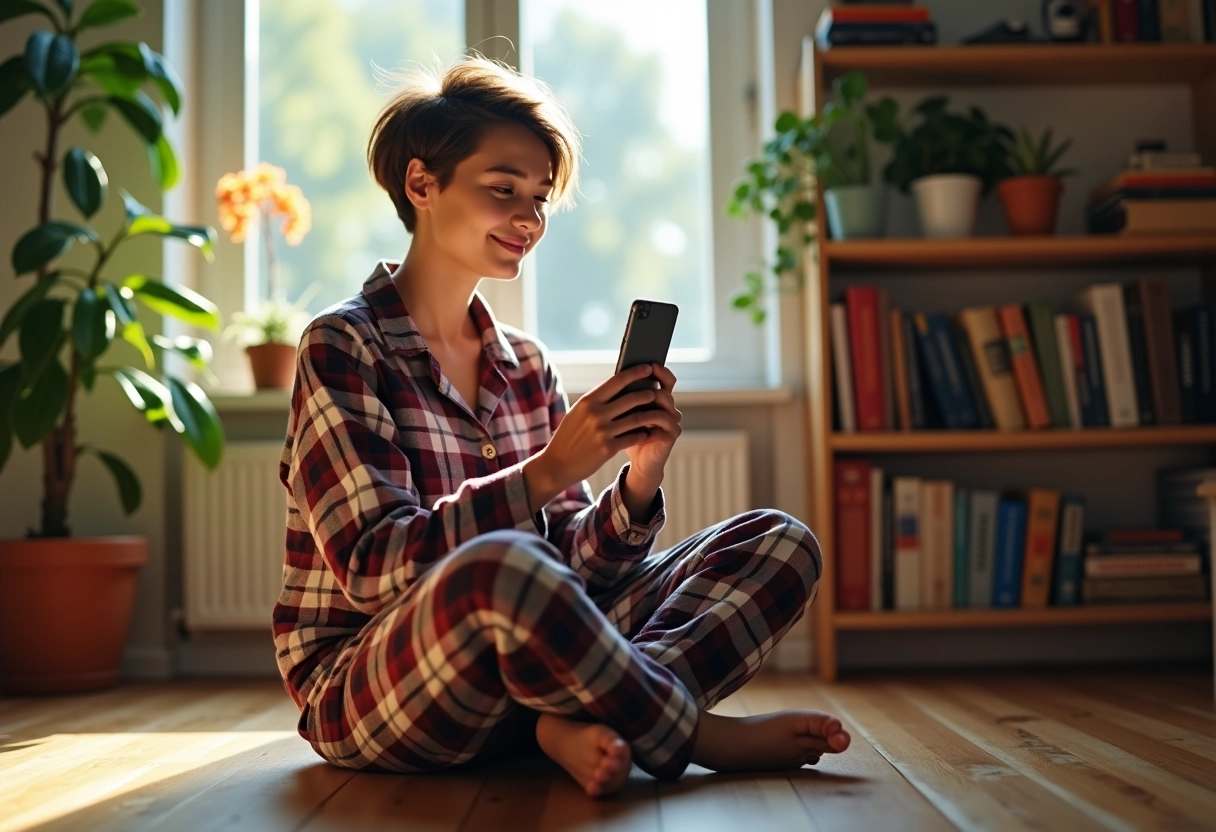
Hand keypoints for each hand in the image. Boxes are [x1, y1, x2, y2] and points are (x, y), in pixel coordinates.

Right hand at [523, 363, 670, 509]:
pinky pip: (633, 437)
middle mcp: (596, 414)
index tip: (648, 368)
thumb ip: (596, 401)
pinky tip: (647, 432)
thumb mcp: (577, 412)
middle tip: (656, 392)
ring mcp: (603, 431)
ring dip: (649, 414)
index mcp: (588, 401)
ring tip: (656, 411)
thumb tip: (617, 386)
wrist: (557, 463)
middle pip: (631, 398)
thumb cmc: (568, 436)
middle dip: (648, 393)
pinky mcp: (608, 448)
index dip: (635, 373)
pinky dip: (642, 434)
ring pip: (636, 418)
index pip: (617, 381)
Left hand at [623, 364, 679, 485]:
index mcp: (658, 398)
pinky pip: (666, 425)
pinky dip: (653, 424)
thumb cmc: (628, 435)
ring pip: (667, 407)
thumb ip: (624, 397)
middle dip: (655, 386)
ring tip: (640, 405)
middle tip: (645, 383)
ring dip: (653, 405)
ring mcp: (671, 422)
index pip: (665, 379)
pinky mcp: (670, 436)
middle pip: (667, 391)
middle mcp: (668, 408)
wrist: (638, 462)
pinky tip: (642, 426)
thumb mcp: (622, 413)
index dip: (661, 371)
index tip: (650, 363)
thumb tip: (615, 376)